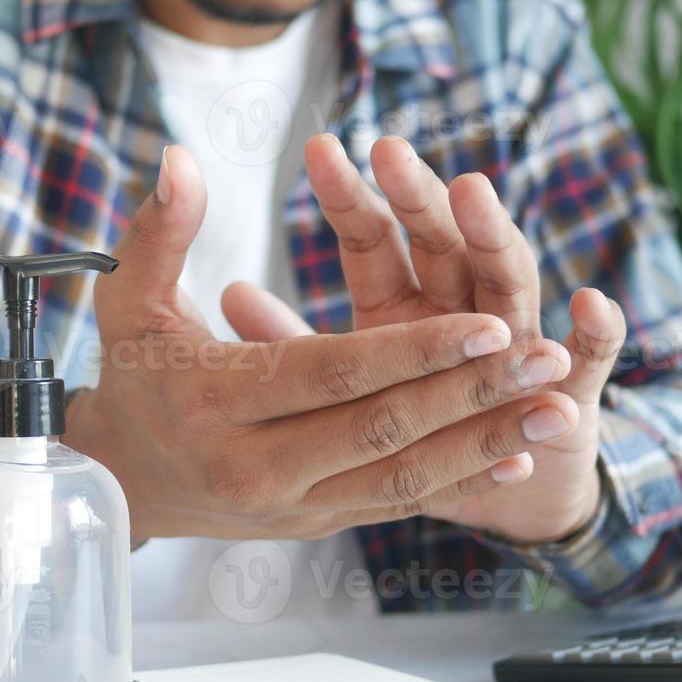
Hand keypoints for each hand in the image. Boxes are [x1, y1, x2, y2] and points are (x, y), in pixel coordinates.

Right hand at [69, 146, 579, 544]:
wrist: (124, 481)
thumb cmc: (133, 376)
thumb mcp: (129, 302)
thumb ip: (160, 231)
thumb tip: (181, 159)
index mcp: (215, 401)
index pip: (330, 373)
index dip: (413, 351)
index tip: (487, 324)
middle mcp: (257, 465)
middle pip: (381, 428)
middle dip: (471, 393)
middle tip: (546, 357)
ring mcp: (291, 504)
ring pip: (402, 476)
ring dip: (485, 443)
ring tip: (557, 411)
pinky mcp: (317, 522)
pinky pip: (396, 503)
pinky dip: (458, 481)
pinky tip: (515, 456)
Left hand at [224, 135, 627, 543]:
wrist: (511, 492)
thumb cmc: (421, 428)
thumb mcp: (348, 387)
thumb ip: (294, 345)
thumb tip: (230, 295)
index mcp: (406, 306)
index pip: (377, 240)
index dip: (352, 199)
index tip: (319, 150)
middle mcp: (467, 312)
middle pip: (445, 245)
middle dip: (419, 198)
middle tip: (389, 150)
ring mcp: (525, 343)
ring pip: (511, 284)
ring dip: (495, 239)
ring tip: (472, 192)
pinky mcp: (574, 390)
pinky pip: (592, 360)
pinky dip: (597, 334)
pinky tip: (588, 306)